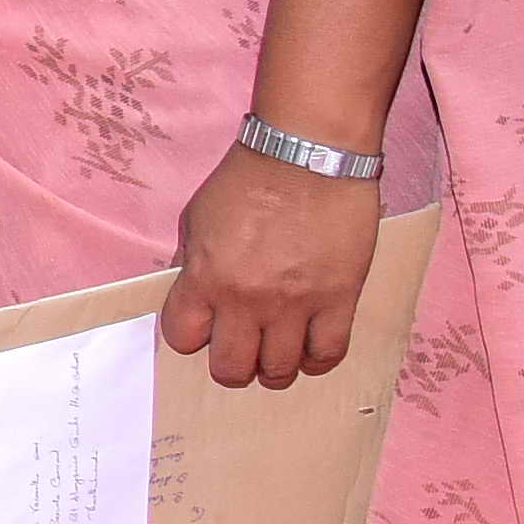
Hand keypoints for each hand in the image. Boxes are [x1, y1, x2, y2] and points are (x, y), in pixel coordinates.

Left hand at [157, 145, 383, 393]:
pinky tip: (311, 349)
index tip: (206, 328)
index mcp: (205, 277)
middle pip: (233, 367)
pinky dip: (317, 360)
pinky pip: (328, 353)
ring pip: (281, 369)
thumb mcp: (196, 218)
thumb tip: (195, 298)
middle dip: (233, 365)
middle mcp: (246, 299)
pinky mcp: (340, 299)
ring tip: (278, 353)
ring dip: (275, 368)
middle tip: (243, 352)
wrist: (308, 154)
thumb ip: (193, 264)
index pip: (184, 338)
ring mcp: (295, 303)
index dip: (193, 337)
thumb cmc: (247, 179)